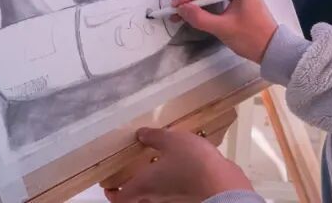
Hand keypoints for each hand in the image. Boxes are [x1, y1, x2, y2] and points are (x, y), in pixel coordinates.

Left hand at [104, 127, 252, 202]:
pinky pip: (172, 191)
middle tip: (130, 172)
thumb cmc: (192, 164)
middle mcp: (155, 197)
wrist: (223, 186)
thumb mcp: (171, 141)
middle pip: (136, 199)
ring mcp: (172, 200)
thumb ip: (154, 137)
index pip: (119, 198)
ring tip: (153, 164)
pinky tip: (177, 165)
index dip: (111, 192)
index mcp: (144, 186)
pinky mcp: (187, 197)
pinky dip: (169, 182)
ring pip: (154, 196)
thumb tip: (140, 134)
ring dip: (151, 184)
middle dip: (131, 188)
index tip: (108, 183)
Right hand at [173, 0, 277, 63]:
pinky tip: (194, 15)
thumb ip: (200, 18)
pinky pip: (217, 1)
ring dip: (196, 4)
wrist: (272, 50)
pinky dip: (205, 8)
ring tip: (181, 15)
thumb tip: (181, 9)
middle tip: (175, 11)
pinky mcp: (238, 1)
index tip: (175, 6)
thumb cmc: (251, 37)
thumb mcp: (223, 28)